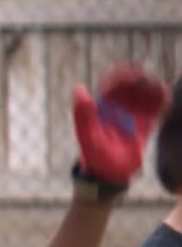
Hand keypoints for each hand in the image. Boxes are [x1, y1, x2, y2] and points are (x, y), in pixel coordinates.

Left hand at [72, 64, 171, 186]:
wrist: (109, 173)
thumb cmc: (94, 155)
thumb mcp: (87, 135)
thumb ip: (84, 115)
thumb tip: (79, 88)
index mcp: (101, 108)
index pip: (111, 85)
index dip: (120, 76)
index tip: (131, 73)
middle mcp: (116, 109)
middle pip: (129, 88)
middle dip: (138, 80)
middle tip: (146, 78)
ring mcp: (131, 117)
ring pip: (143, 97)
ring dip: (150, 89)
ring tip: (158, 86)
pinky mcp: (145, 126)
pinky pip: (154, 111)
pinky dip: (160, 102)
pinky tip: (166, 95)